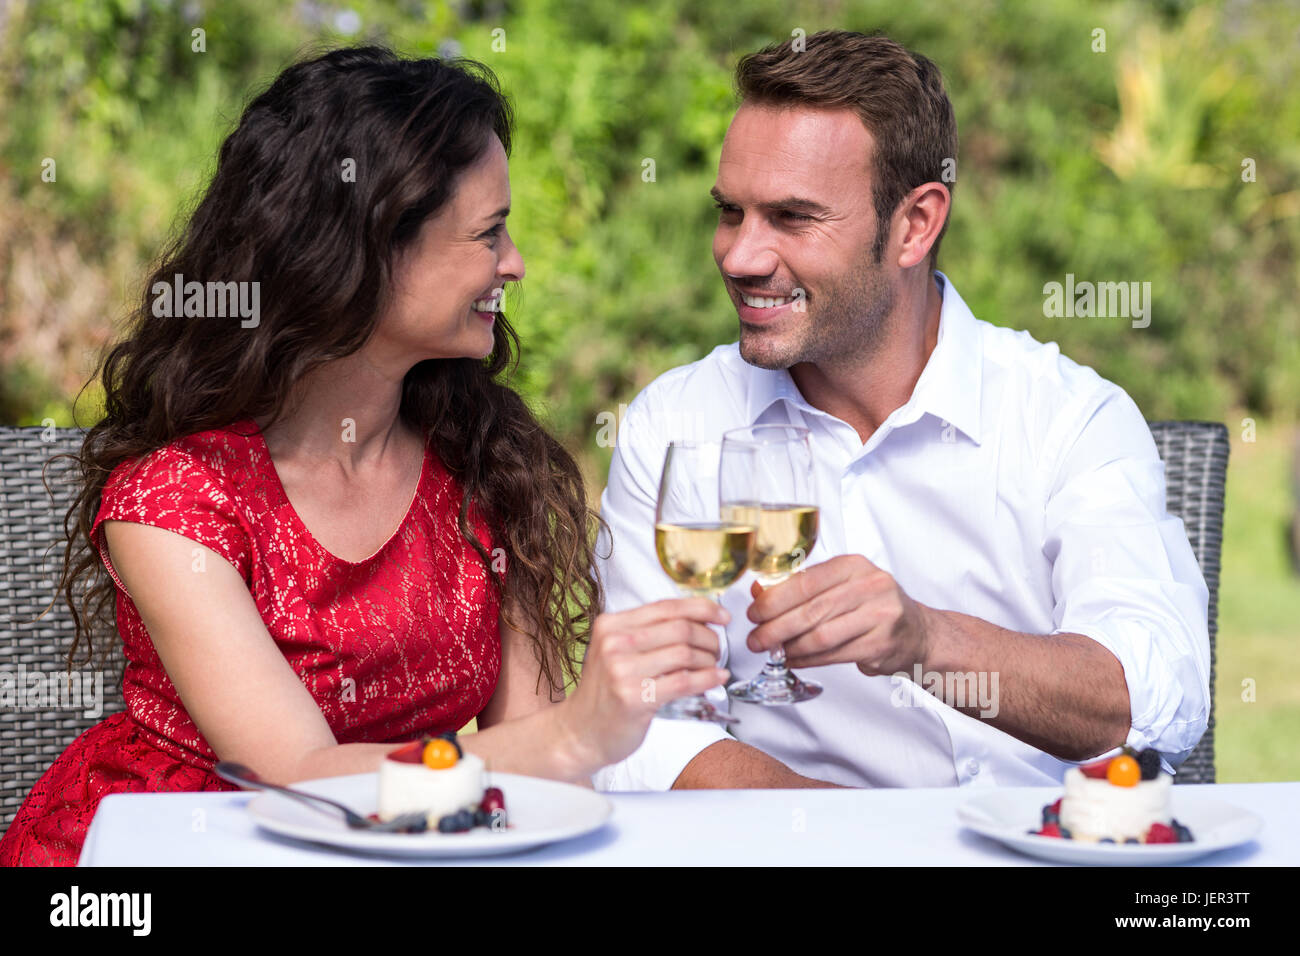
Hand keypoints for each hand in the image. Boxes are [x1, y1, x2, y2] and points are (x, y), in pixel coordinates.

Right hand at [561, 598, 728, 769]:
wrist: (580, 733)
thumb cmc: (605, 692)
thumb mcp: (617, 652)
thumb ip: (649, 633)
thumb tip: (699, 620)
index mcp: (611, 625)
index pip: (666, 607)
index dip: (702, 608)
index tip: (723, 617)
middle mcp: (614, 643)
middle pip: (680, 628)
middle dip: (709, 638)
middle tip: (717, 650)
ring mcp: (622, 670)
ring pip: (685, 654)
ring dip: (709, 660)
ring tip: (713, 667)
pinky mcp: (633, 698)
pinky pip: (683, 682)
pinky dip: (707, 679)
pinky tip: (716, 680)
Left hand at [746, 555, 934, 676]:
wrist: (918, 632)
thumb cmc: (872, 606)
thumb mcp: (841, 586)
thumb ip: (803, 588)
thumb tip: (758, 592)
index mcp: (854, 565)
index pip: (806, 581)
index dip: (774, 599)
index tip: (754, 612)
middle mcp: (870, 586)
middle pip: (811, 610)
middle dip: (775, 627)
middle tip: (755, 638)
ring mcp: (879, 615)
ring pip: (821, 635)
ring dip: (790, 647)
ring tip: (772, 651)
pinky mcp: (881, 644)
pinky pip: (834, 655)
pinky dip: (808, 660)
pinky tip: (793, 660)